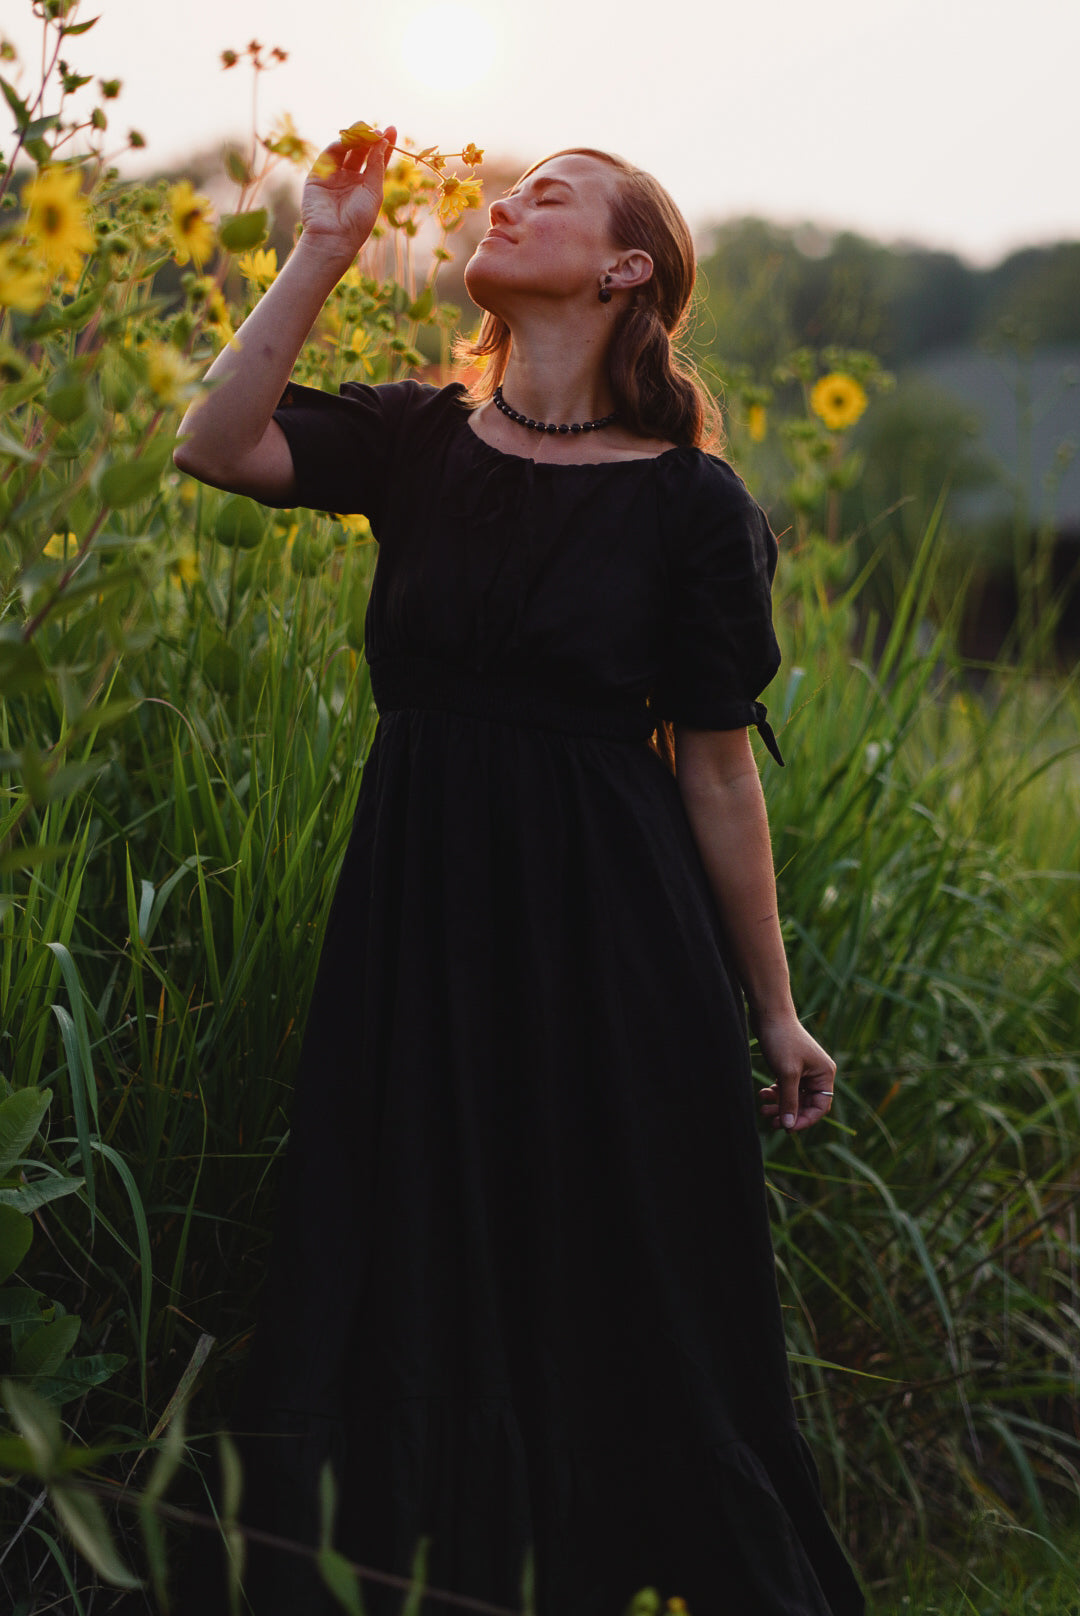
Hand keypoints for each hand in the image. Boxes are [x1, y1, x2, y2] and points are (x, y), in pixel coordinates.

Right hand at [299, 123, 397, 263]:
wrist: (334, 237)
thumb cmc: (358, 220)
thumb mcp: (374, 191)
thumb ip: (376, 165)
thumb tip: (382, 141)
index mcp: (366, 186)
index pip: (376, 159)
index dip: (383, 144)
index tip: (391, 129)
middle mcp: (350, 179)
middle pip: (360, 151)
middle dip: (369, 138)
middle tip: (377, 128)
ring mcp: (334, 176)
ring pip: (345, 150)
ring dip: (355, 137)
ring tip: (365, 129)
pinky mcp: (318, 174)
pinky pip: (330, 154)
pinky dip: (339, 144)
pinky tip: (349, 140)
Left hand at [753, 1010, 836, 1133]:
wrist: (769, 1014)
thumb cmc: (782, 1041)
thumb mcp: (787, 1074)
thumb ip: (789, 1101)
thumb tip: (788, 1126)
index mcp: (825, 1074)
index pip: (820, 1107)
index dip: (804, 1120)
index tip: (786, 1128)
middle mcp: (817, 1073)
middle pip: (806, 1104)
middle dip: (788, 1113)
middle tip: (770, 1121)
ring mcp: (804, 1069)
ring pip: (794, 1097)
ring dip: (779, 1104)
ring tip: (763, 1108)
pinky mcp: (790, 1065)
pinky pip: (786, 1087)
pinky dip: (776, 1093)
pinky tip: (764, 1093)